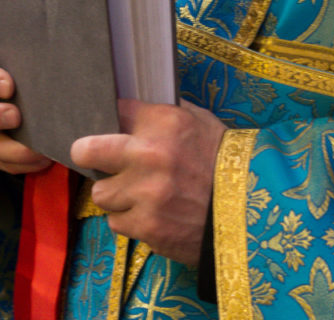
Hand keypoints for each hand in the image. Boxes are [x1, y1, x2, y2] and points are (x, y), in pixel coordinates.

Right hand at [0, 51, 51, 175]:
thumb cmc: (40, 68)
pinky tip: (43, 158)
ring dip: (11, 150)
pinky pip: (2, 163)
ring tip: (38, 150)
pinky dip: (22, 163)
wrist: (52, 93)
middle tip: (16, 117)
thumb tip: (57, 60)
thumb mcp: (34, 60)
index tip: (9, 87)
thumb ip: (34, 61)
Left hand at [71, 99, 225, 264]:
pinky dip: (129, 219)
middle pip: (87, 149)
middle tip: (90, 155)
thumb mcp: (200, 121)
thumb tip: (136, 107)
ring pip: (100, 192)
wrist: (247, 209)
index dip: (115, 119)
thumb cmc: (223, 161)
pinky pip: (116, 222)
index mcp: (165, 123)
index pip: (118, 111)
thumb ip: (165, 113)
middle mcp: (149, 155)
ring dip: (115, 193)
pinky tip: (148, 214)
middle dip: (87, 152)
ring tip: (134, 192)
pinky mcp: (146, 226)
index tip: (113, 125)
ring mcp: (145, 193)